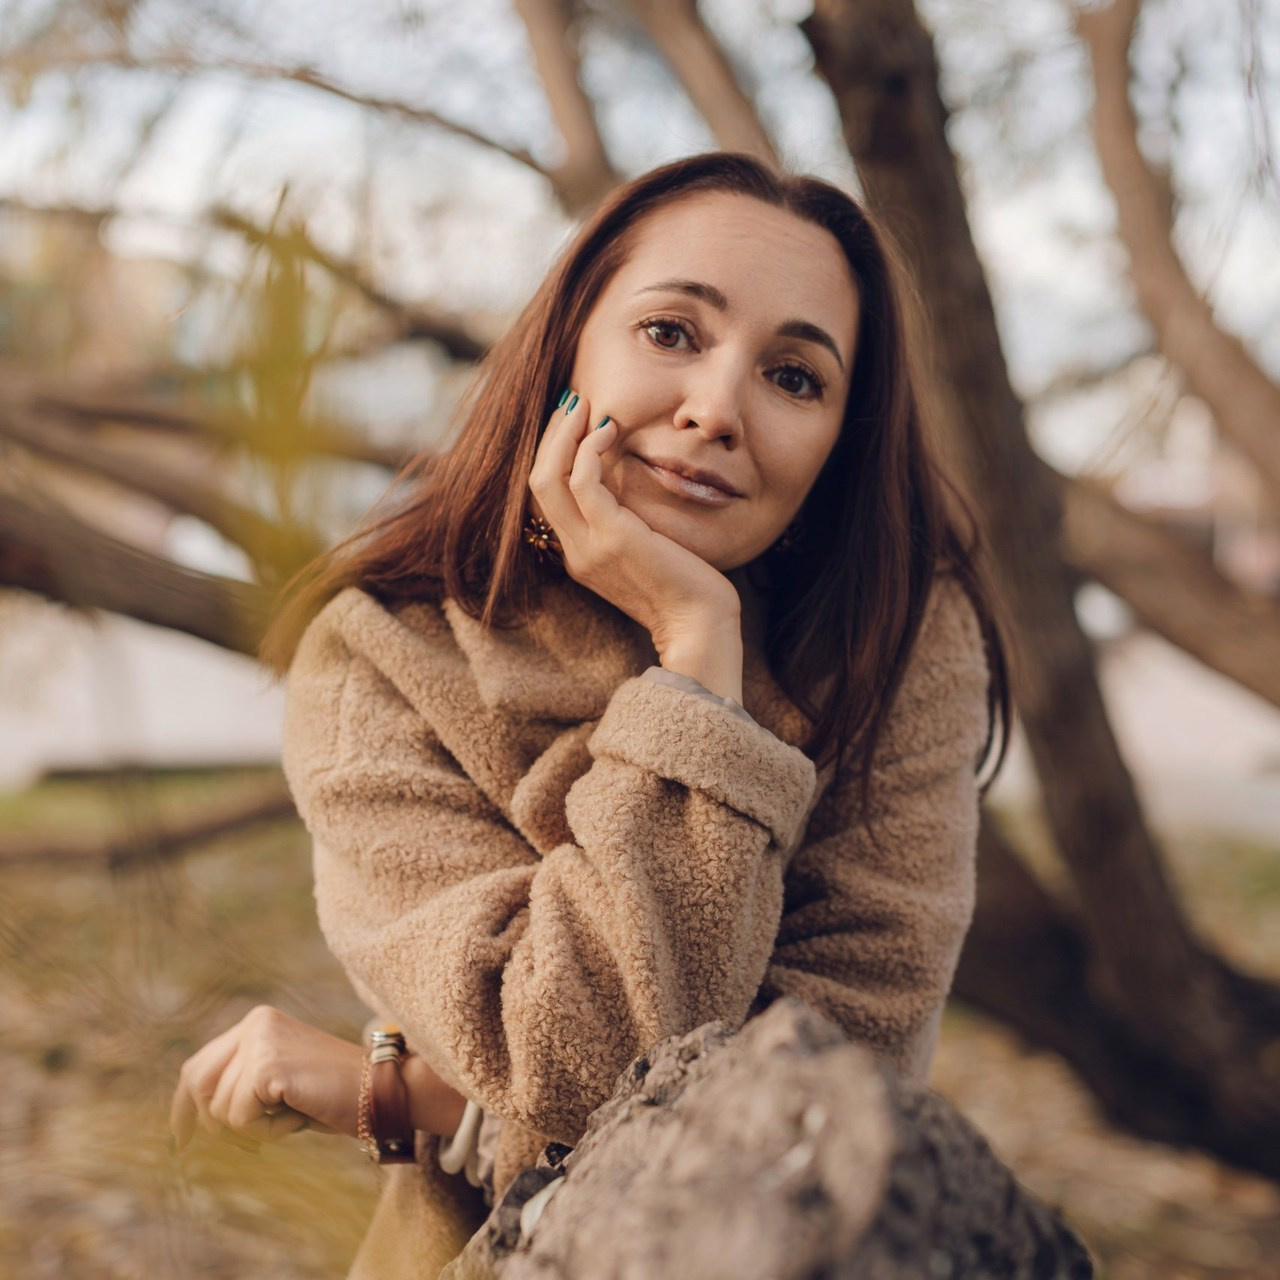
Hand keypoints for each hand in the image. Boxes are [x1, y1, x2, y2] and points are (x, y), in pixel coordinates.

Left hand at [171, 1006, 363, 1151]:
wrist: (381, 1090)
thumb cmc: (332, 1095)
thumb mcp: (278, 1084)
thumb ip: (241, 1085)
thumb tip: (191, 1122)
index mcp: (257, 1023)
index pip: (198, 1066)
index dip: (184, 1107)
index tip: (181, 1141)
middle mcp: (255, 1024)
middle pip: (197, 1085)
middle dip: (215, 1122)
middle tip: (256, 1134)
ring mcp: (261, 1041)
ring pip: (218, 1109)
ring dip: (253, 1128)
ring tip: (292, 1113)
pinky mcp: (268, 1065)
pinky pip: (239, 1118)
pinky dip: (266, 1130)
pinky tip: (297, 1114)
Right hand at [528, 391, 742, 670]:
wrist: (700, 626)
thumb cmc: (688, 588)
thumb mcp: (649, 548)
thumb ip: (630, 520)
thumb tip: (632, 478)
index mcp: (581, 555)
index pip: (549, 495)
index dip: (556, 452)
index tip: (576, 420)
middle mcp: (575, 552)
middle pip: (537, 480)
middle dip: (552, 435)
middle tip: (574, 400)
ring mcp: (587, 547)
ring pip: (548, 476)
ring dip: (565, 433)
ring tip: (586, 405)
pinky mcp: (611, 538)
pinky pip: (582, 480)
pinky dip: (590, 447)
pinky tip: (611, 428)